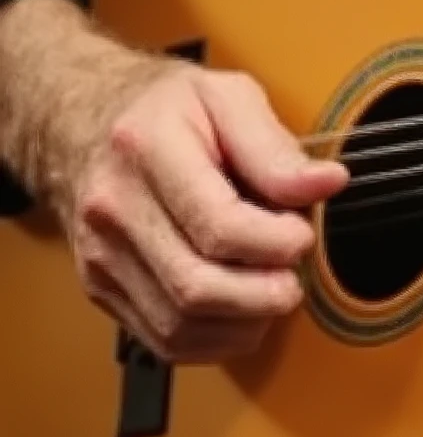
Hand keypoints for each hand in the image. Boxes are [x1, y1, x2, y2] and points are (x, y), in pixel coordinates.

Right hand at [1, 0, 345, 360]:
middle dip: (262, 294)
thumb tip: (325, 184)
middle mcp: (114, 207)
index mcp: (146, 147)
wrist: (83, 124)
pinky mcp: (100, 288)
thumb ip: (274, 145)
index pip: (216, 223)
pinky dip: (214, 340)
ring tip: (272, 292)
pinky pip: (162, 340)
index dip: (274, 241)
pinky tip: (241, 312)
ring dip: (242, 322)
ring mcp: (101, 254)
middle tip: (294, 277)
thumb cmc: (162, 109)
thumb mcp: (226, 96)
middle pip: (196, 285)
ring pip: (179, 325)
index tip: (303, 234)